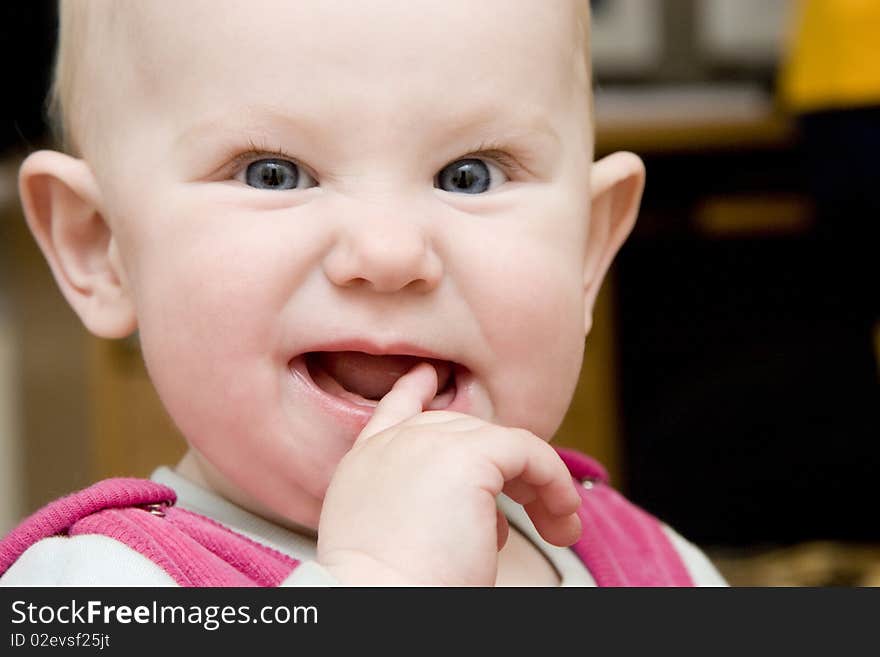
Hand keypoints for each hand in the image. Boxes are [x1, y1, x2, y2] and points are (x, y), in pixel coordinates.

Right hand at [316, 362, 581, 585]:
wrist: (380, 604)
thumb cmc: (389, 590)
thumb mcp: (389, 536)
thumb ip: (418, 503)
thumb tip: (480, 512)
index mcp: (365, 464)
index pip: (393, 412)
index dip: (413, 391)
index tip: (428, 377)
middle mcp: (392, 444)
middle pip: (461, 430)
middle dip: (503, 469)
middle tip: (537, 511)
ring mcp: (427, 442)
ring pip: (499, 444)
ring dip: (536, 484)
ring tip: (558, 525)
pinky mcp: (468, 454)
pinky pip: (528, 452)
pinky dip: (553, 481)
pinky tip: (563, 514)